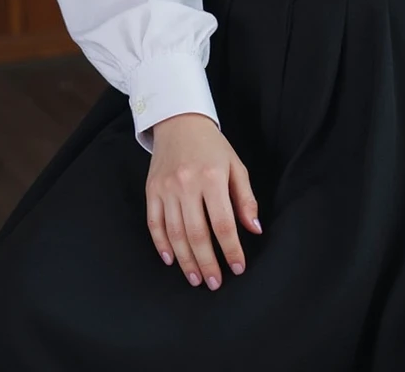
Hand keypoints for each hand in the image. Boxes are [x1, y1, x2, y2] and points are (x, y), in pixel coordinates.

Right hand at [146, 113, 261, 289]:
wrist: (179, 121)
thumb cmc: (212, 146)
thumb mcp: (235, 166)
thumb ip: (245, 199)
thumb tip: (254, 229)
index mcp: (212, 177)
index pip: (223, 223)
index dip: (231, 249)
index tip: (238, 267)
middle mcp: (187, 184)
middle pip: (197, 234)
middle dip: (207, 263)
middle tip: (215, 283)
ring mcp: (166, 188)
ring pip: (175, 233)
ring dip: (186, 260)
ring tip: (196, 278)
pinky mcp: (151, 190)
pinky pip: (154, 224)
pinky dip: (161, 245)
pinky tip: (171, 260)